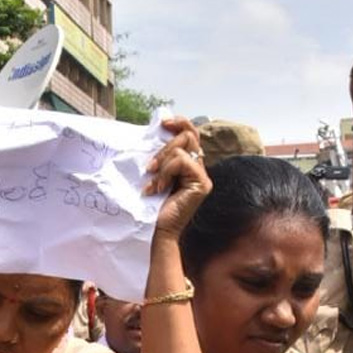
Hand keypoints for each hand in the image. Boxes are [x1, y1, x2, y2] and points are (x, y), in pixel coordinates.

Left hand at [146, 117, 211, 242]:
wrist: (158, 229)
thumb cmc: (154, 204)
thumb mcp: (156, 173)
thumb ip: (162, 155)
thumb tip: (158, 131)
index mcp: (190, 163)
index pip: (192, 133)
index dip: (180, 123)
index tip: (163, 123)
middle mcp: (200, 167)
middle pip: (188, 135)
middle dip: (164, 148)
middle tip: (150, 167)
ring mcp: (203, 175)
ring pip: (183, 147)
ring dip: (163, 162)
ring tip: (153, 181)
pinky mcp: (202, 183)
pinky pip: (181, 161)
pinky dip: (166, 172)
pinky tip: (158, 188)